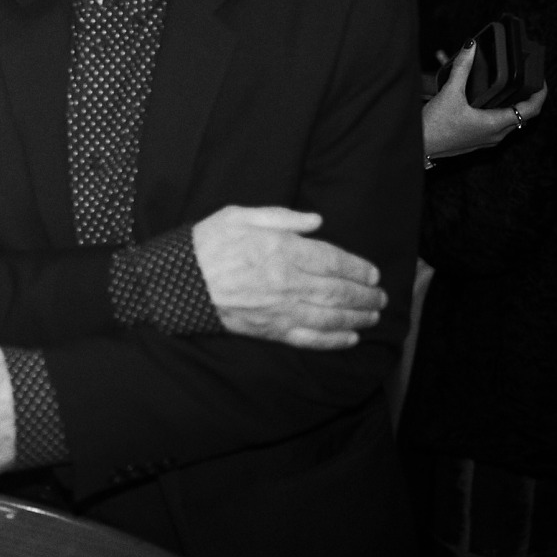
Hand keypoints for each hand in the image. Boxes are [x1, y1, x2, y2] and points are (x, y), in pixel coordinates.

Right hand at [193, 206, 384, 348]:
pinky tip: (349, 338)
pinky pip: (308, 338)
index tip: (373, 273)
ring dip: (357, 317)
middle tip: (381, 298)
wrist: (175, 281)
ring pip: (330, 316)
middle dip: (364, 295)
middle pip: (337, 291)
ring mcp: (279, 309)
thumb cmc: (207, 244)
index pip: (332, 260)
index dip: (357, 268)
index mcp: (281, 250)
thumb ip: (281, 217)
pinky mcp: (268, 330)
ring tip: (372, 316)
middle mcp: (287, 282)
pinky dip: (333, 340)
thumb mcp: (239, 215)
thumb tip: (316, 221)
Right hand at [423, 41, 546, 158]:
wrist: (418, 146)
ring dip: (511, 106)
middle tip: (526, 82)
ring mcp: (486, 140)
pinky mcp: (476, 141)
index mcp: (495, 124)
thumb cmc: (433, 126)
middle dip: (527, 99)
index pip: (531, 109)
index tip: (541, 80)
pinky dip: (497, 113)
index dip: (540, 93)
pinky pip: (496, 127)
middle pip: (523, 116)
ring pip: (509, 122)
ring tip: (506, 90)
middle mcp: (495, 135)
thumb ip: (462, 68)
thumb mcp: (449, 93)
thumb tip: (470, 47)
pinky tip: (483, 103)